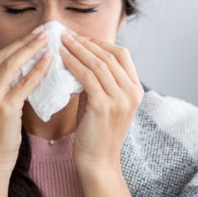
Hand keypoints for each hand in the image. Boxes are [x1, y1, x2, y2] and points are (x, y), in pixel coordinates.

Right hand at [0, 28, 51, 179]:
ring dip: (31, 49)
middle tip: (43, 31)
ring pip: (12, 65)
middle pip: (2, 57)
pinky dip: (38, 70)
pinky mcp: (3, 109)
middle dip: (24, 42)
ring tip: (47, 40)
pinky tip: (49, 61)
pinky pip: (24, 83)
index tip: (31, 36)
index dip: (14, 46)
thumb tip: (18, 70)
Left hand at [59, 30, 143, 170]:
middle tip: (67, 34)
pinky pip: (88, 77)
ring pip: (99, 63)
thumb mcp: (102, 102)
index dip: (100, 43)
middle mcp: (132, 92)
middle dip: (87, 43)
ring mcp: (121, 99)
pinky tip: (62, 57)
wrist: (98, 161)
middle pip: (110, 56)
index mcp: (135, 90)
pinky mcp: (105, 106)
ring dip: (78, 49)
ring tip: (62, 41)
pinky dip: (74, 64)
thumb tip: (79, 59)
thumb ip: (97, 82)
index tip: (80, 38)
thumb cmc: (96, 133)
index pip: (122, 55)